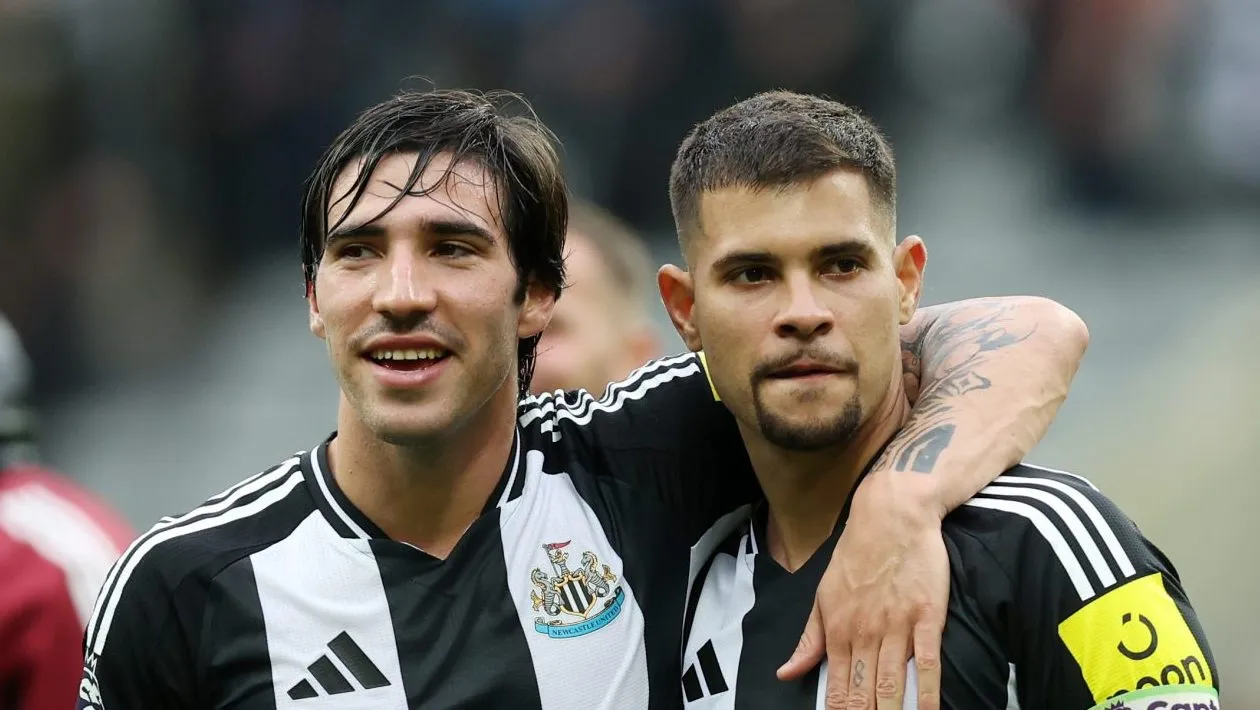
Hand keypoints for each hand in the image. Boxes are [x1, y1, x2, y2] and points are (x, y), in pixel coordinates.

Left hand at [777, 474, 948, 708]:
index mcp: (837, 630)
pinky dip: (929, 692)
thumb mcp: (823, 595)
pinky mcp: (927, 617)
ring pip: (893, 683)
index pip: (837, 688)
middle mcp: (864, 633)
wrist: (890, 516)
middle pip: (865, 692)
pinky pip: (928, 662)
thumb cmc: (856, 555)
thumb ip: (808, 639)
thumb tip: (786, 673)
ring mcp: (896, 626)